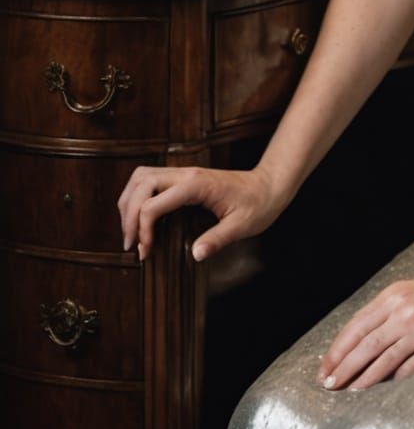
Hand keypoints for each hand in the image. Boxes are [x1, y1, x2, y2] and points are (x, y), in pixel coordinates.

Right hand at [117, 164, 285, 261]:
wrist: (270, 185)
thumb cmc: (258, 204)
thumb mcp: (242, 226)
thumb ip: (218, 239)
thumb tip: (196, 255)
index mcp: (196, 184)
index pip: (153, 204)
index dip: (143, 229)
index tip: (146, 251)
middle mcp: (185, 174)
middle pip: (140, 185)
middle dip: (128, 215)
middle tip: (131, 244)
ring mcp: (184, 173)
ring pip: (141, 177)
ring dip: (129, 202)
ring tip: (131, 232)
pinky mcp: (184, 178)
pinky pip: (151, 180)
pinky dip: (138, 196)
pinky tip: (141, 218)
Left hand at [319, 264, 413, 389]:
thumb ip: (388, 309)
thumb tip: (362, 335)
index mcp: (394, 296)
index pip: (356, 326)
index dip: (337, 350)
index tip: (324, 368)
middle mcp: (405, 311)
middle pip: (364, 345)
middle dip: (342, 368)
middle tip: (328, 386)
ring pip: (383, 359)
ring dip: (362, 379)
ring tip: (348, 393)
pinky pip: (411, 368)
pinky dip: (394, 381)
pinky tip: (382, 393)